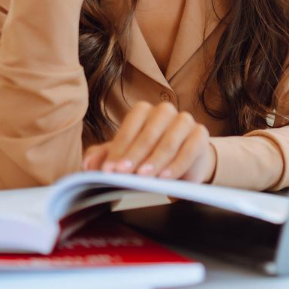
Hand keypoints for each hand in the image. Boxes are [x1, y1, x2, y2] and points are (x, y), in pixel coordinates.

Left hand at [81, 101, 214, 182]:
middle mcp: (165, 111)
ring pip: (170, 141)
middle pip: (149, 133)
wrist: (186, 162)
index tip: (109, 170)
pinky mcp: (201, 135)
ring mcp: (185, 121)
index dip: (119, 150)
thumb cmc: (151, 156)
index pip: (130, 127)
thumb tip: (87, 165)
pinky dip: (176, 165)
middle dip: (134, 155)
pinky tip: (165, 177)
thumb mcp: (126, 157)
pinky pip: (190, 149)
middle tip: (123, 174)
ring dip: (155, 161)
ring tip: (144, 177)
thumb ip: (104, 158)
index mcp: (144, 111)